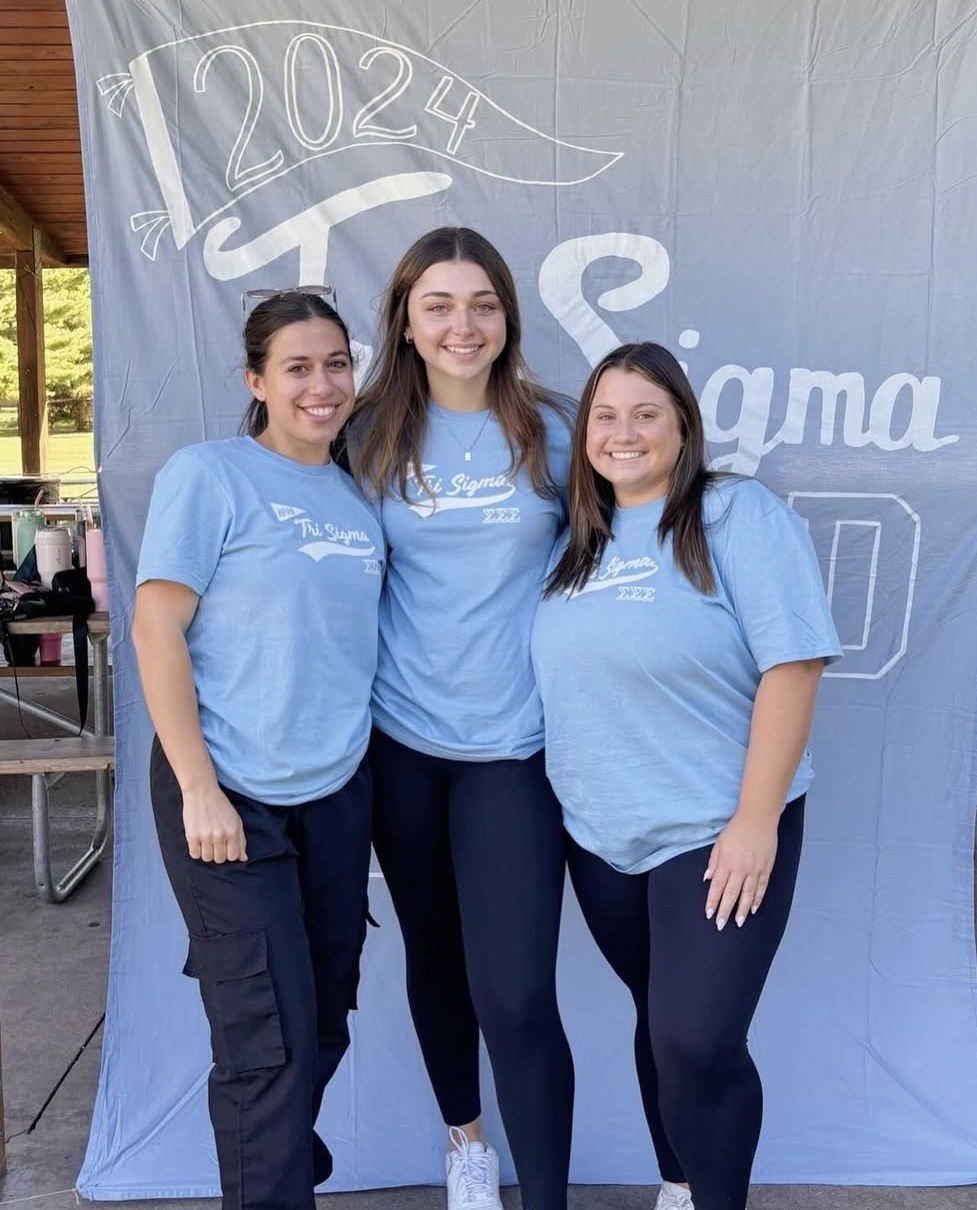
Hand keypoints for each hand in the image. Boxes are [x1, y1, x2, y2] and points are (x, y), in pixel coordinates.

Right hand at [182, 785, 247, 862]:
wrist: (201, 791)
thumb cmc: (220, 805)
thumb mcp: (236, 820)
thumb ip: (241, 840)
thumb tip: (243, 858)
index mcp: (233, 831)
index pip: (233, 856)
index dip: (229, 854)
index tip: (225, 847)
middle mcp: (220, 835)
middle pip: (219, 859)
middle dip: (218, 853)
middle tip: (214, 842)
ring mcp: (205, 836)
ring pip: (207, 858)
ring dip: (206, 852)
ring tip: (205, 841)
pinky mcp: (192, 836)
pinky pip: (194, 854)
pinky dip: (196, 850)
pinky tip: (197, 841)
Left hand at [703, 811, 777, 929]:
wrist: (758, 819)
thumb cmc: (736, 830)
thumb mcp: (719, 843)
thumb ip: (713, 861)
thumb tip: (707, 878)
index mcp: (726, 862)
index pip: (717, 887)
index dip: (712, 901)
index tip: (708, 914)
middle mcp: (740, 869)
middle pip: (731, 894)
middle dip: (725, 911)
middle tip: (721, 925)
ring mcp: (755, 870)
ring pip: (747, 895)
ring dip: (742, 910)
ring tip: (738, 923)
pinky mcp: (766, 869)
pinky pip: (761, 888)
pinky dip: (757, 900)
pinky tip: (753, 909)